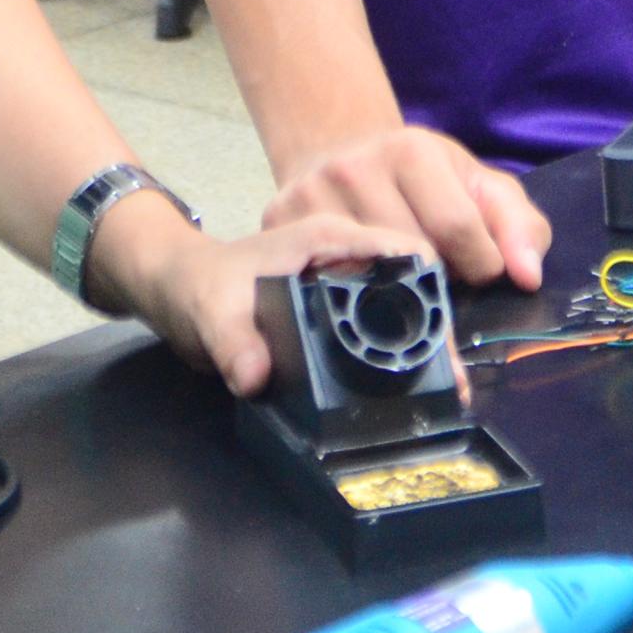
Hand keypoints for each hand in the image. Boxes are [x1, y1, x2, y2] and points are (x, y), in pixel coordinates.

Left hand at [91, 193, 425, 393]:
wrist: (178, 289)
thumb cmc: (195, 284)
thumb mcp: (209, 310)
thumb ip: (231, 340)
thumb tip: (256, 377)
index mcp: (329, 239)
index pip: (402, 251)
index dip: (432, 291)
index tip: (446, 343)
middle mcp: (346, 257)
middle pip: (411, 284)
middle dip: (436, 328)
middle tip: (454, 384)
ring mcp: (344, 282)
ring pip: (400, 307)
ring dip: (420, 344)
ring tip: (444, 393)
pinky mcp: (339, 308)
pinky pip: (377, 326)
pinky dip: (395, 354)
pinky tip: (408, 389)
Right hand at [263, 127, 551, 289]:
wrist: (340, 155)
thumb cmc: (422, 181)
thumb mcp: (478, 188)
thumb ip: (518, 227)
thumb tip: (528, 275)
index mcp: (412, 150)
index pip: (457, 228)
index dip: (479, 265)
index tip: (479, 272)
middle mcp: (354, 167)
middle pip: (410, 258)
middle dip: (437, 284)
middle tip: (439, 283)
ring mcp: (310, 197)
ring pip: (364, 279)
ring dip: (392, 298)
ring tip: (402, 288)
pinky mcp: (277, 224)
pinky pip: (318, 286)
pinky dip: (345, 302)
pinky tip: (359, 295)